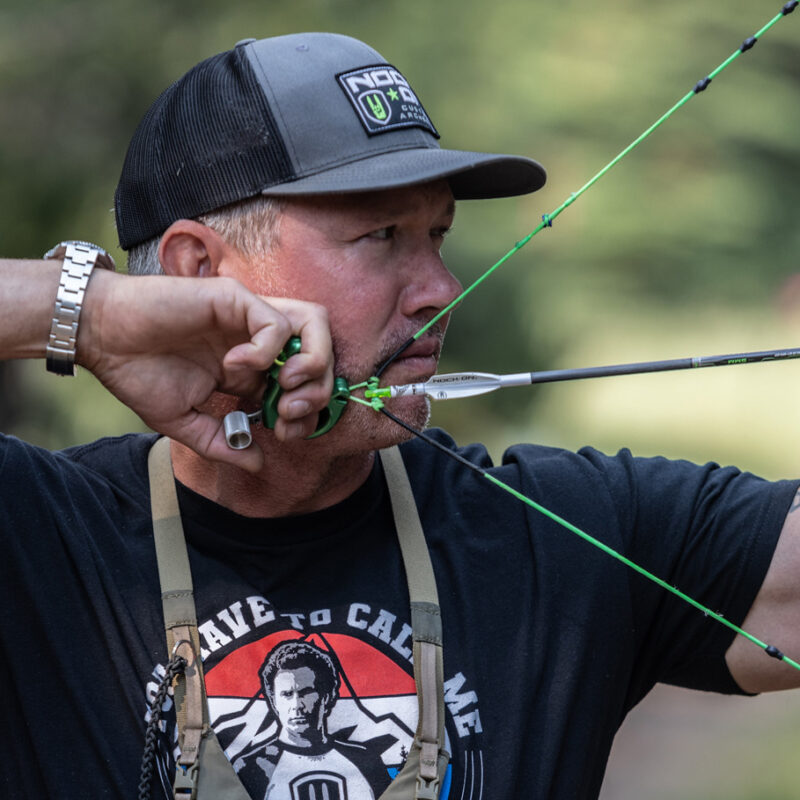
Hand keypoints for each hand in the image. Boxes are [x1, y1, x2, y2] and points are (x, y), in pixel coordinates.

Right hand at [78, 271, 332, 470]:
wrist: (101, 339)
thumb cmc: (137, 373)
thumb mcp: (184, 421)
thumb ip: (223, 442)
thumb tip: (259, 464)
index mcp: (251, 369)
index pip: (303, 384)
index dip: (307, 411)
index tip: (285, 432)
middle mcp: (257, 340)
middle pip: (321, 352)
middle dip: (319, 389)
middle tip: (289, 412)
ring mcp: (248, 317)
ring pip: (314, 324)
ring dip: (312, 361)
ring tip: (282, 386)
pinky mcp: (235, 299)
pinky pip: (276, 323)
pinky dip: (268, 350)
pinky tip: (234, 366)